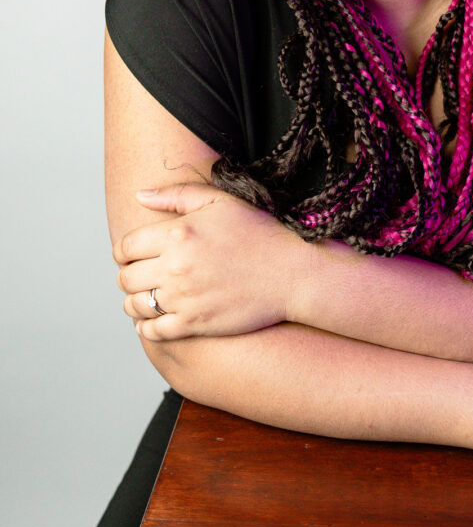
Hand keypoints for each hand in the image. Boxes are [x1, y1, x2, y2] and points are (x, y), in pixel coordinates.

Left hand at [114, 183, 309, 340]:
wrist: (294, 271)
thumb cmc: (260, 232)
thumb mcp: (220, 201)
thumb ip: (176, 195)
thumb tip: (139, 195)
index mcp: (177, 234)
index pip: (125, 247)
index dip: (124, 251)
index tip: (133, 254)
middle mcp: (175, 267)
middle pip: (126, 277)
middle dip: (129, 275)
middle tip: (142, 274)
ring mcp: (184, 298)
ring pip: (135, 305)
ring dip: (134, 301)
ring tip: (148, 296)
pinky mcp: (195, 323)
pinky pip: (153, 331)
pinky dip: (146, 327)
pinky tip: (152, 320)